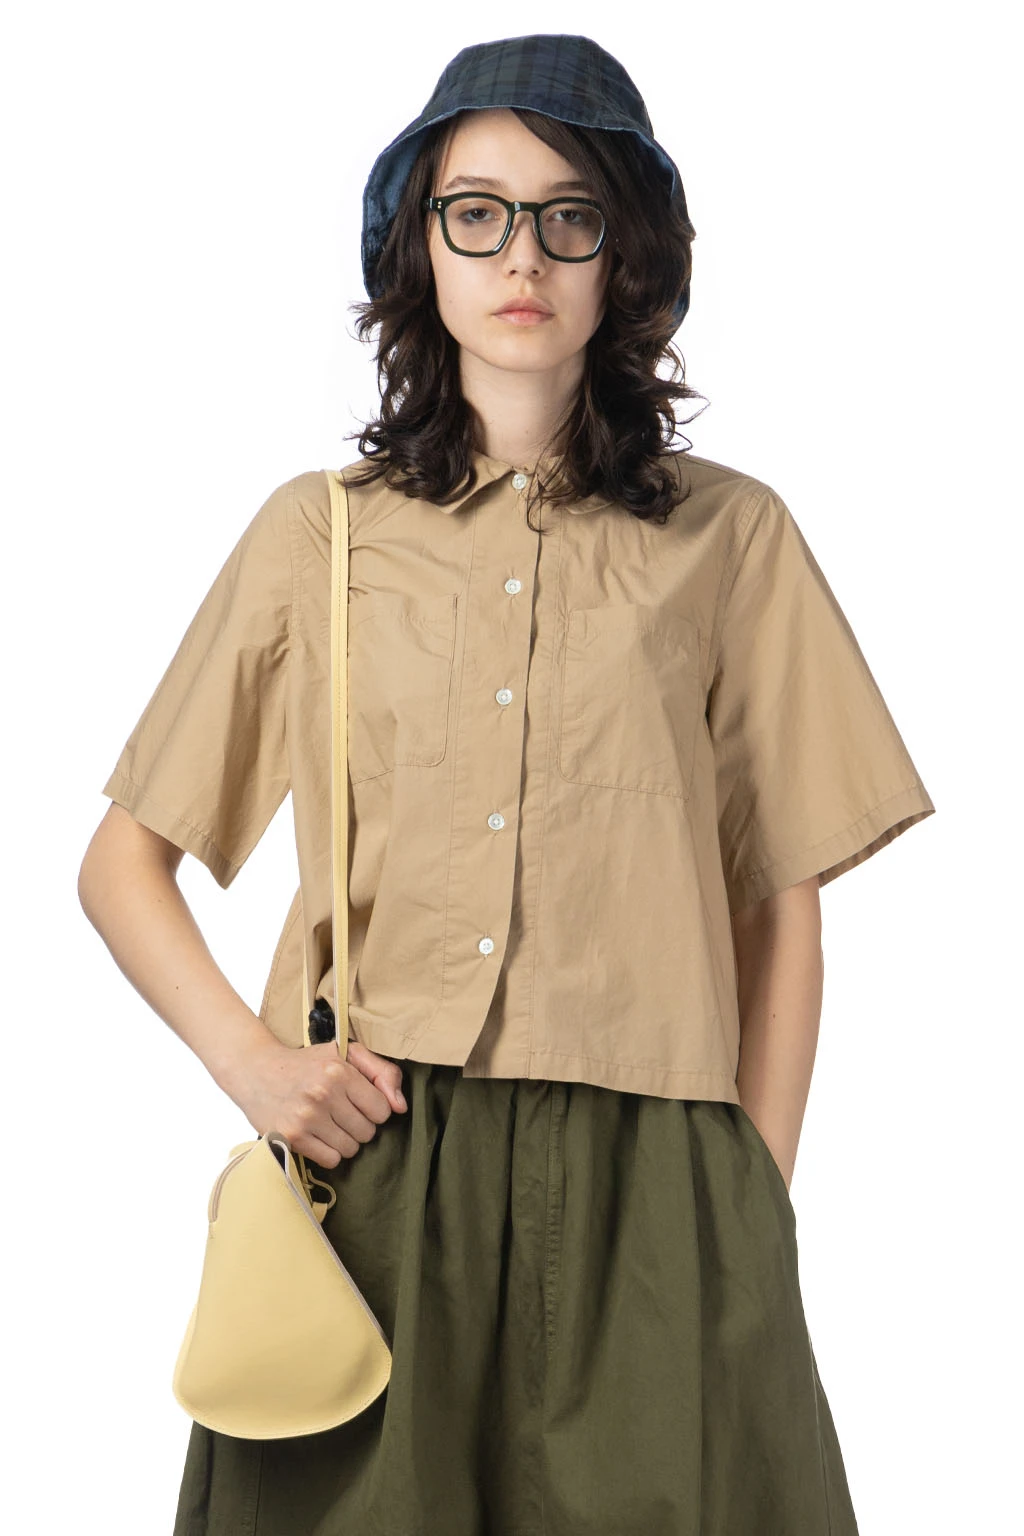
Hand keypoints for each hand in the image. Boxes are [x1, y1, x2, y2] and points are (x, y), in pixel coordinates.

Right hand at [230, 1036, 407, 1165]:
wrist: (255, 1070)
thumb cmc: (306, 1063)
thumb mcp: (346, 1053)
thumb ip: (382, 1072)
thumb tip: (400, 1107)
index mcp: (339, 1070)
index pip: (382, 1110)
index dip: (374, 1109)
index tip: (357, 1102)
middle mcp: (323, 1093)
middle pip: (367, 1132)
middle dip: (359, 1125)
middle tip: (340, 1113)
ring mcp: (305, 1117)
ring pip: (351, 1149)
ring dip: (344, 1140)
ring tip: (328, 1124)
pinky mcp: (291, 1137)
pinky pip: (330, 1160)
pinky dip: (328, 1152)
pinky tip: (317, 1135)